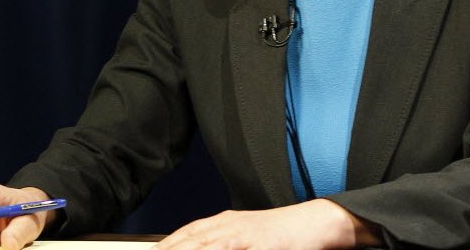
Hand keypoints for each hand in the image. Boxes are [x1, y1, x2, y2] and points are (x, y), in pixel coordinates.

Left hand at [155, 199, 379, 249]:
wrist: (313, 224)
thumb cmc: (282, 234)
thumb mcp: (249, 237)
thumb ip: (226, 244)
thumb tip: (206, 246)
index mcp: (226, 222)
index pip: (190, 232)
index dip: (170, 242)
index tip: (155, 249)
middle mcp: (230, 225)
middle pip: (193, 238)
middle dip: (172, 248)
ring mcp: (244, 233)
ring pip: (208, 244)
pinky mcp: (259, 244)